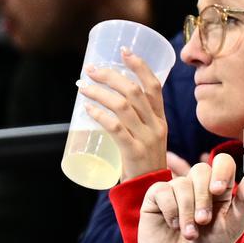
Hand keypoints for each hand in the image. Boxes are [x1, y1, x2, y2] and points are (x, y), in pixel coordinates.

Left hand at [78, 47, 168, 180]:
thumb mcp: (148, 137)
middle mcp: (156, 126)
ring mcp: (146, 139)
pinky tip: (88, 109)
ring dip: (100, 92)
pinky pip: (115, 128)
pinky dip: (100, 115)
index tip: (123, 51)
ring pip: (122, 107)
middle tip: (91, 70)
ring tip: (83, 87)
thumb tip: (108, 99)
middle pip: (134, 92)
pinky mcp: (134, 151)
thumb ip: (135, 121)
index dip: (140, 66)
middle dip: (110, 76)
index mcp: (161, 119)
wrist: (150, 191)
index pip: (154, 86)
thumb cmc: (143, 162)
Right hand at [138, 153, 243, 242]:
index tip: (218, 191)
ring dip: (187, 212)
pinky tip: (173, 226)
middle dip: (203, 198)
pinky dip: (170, 210)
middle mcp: (197, 185)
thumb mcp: (232, 226)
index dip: (221, 171)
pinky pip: (162, 190)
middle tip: (204, 221)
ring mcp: (176, 189)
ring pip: (181, 183)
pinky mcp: (156, 197)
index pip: (223, 162)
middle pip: (201, 170)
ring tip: (190, 234)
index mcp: (219, 188)